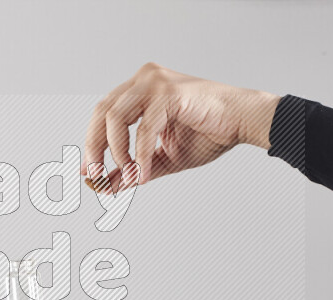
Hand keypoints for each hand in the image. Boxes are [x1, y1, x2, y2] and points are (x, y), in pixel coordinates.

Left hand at [82, 62, 279, 192]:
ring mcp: (155, 83)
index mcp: (140, 90)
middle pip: (102, 113)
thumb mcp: (162, 158)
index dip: (92, 143)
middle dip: (95, 148)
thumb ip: (133, 168)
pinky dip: (141, 155)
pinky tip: (143, 173)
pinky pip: (144, 128)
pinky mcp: (170, 92)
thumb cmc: (209, 134)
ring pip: (116, 117)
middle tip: (96, 176)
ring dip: (117, 152)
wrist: (244, 123)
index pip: (103, 114)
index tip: (88, 171)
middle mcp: (144, 80)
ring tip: (128, 175)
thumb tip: (106, 186)